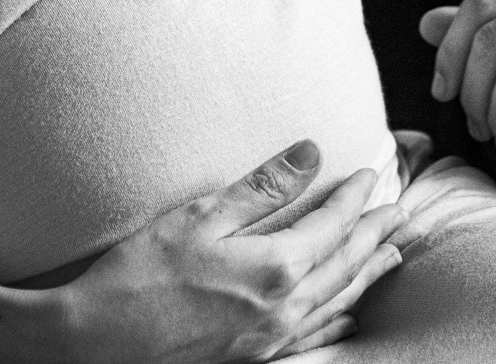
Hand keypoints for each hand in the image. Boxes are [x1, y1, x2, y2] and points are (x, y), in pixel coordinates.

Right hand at [54, 139, 404, 362]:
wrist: (96, 346)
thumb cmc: (141, 274)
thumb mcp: (201, 215)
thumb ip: (262, 186)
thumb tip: (312, 152)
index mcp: (275, 268)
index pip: (333, 225)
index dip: (354, 197)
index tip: (371, 174)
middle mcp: (284, 309)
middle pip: (345, 265)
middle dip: (375, 235)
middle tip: (400, 212)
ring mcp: (271, 340)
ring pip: (337, 303)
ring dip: (367, 274)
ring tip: (391, 255)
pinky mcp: (254, 359)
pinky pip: (315, 337)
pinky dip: (340, 318)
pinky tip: (347, 313)